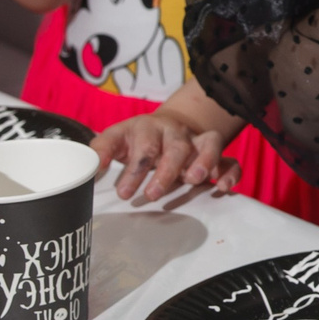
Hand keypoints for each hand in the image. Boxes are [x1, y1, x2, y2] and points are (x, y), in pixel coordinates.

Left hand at [93, 108, 237, 204]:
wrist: (166, 125)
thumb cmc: (135, 140)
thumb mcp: (114, 140)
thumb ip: (100, 152)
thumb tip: (88, 170)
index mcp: (146, 128)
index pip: (142, 146)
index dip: (133, 169)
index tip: (124, 193)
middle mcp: (175, 131)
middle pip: (175, 147)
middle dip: (165, 171)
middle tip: (152, 194)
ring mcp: (198, 141)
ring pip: (209, 143)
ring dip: (204, 160)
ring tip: (194, 180)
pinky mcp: (216, 154)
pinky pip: (230, 159)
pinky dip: (230, 172)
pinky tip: (222, 188)